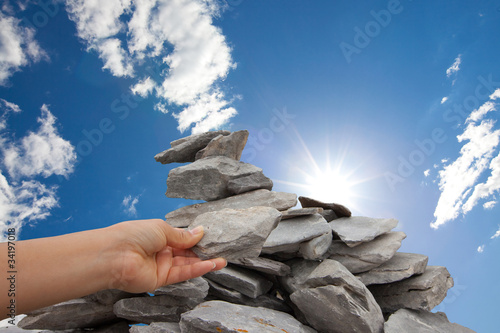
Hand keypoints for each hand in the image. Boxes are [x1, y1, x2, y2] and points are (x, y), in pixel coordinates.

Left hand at [107, 219, 225, 292]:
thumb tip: (200, 231)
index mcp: (157, 235)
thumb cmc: (133, 235)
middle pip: (185, 252)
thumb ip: (182, 235)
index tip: (211, 236)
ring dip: (204, 262)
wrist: (115, 255)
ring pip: (186, 264)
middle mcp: (160, 251)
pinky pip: (182, 274)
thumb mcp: (162, 229)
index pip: (181, 237)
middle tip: (220, 248)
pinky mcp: (161, 279)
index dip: (195, 237)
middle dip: (202, 250)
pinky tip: (211, 265)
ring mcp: (160, 265)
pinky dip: (197, 269)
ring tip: (222, 259)